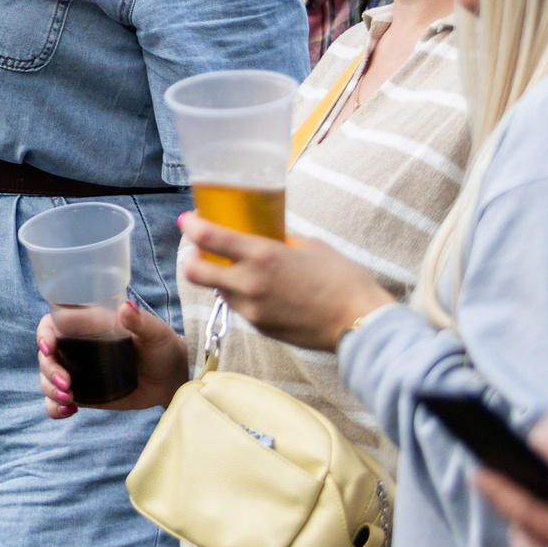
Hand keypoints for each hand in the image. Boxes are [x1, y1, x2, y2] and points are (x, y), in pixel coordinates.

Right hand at [37, 299, 186, 416]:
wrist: (170, 379)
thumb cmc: (162, 347)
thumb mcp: (155, 333)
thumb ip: (141, 322)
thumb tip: (127, 307)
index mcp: (86, 326)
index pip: (52, 326)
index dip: (43, 336)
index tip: (49, 348)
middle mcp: (76, 348)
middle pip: (46, 356)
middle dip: (49, 371)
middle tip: (67, 385)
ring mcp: (77, 372)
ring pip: (47, 379)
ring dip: (50, 390)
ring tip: (69, 400)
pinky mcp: (83, 394)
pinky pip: (56, 401)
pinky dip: (54, 408)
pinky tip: (68, 411)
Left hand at [179, 216, 390, 350]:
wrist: (360, 323)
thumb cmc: (341, 279)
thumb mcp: (309, 246)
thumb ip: (278, 240)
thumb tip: (263, 235)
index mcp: (262, 256)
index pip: (208, 238)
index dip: (190, 225)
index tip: (187, 219)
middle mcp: (249, 284)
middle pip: (194, 272)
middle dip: (191, 258)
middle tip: (199, 249)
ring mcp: (252, 310)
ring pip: (217, 290)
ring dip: (219, 278)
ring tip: (237, 269)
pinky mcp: (260, 327)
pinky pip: (238, 306)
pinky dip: (240, 295)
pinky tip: (260, 289)